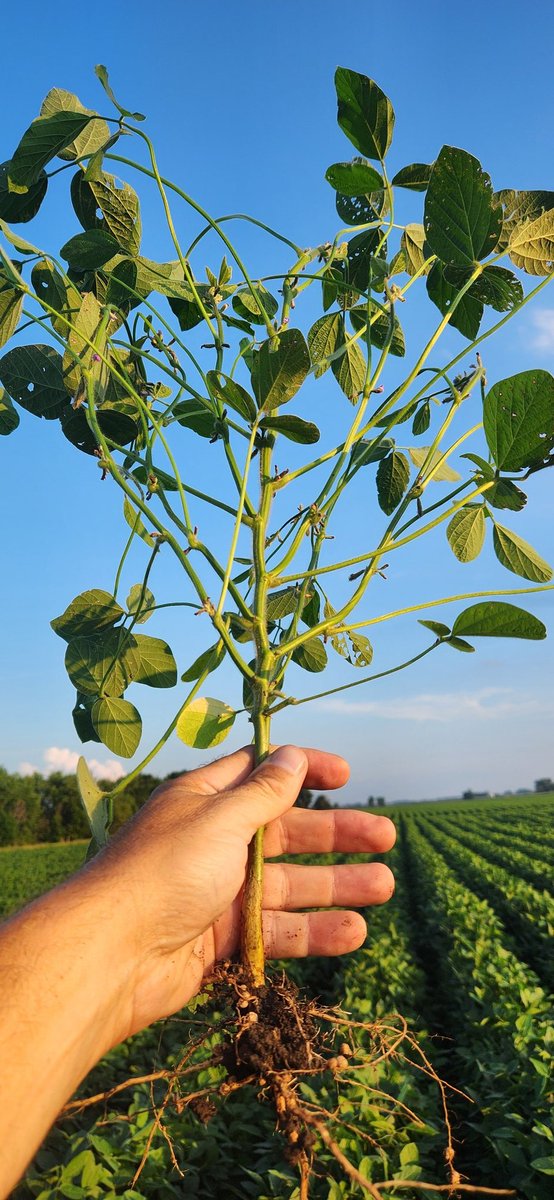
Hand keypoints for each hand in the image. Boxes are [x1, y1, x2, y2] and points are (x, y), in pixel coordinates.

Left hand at [94, 744, 395, 1040]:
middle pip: (285, 832)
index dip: (304, 770)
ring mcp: (219, 893)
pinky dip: (315, 931)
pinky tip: (354, 931)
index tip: (347, 774)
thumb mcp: (220, 819)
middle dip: (336, 833)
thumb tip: (294, 755)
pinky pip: (277, 931)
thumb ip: (264, 793)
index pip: (261, 773)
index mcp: (204, 800)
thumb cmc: (164, 872)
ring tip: (385, 885)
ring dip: (337, 884)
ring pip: (288, 884)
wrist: (111, 956)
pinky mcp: (222, 941)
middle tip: (386, 836)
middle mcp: (213, 842)